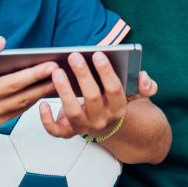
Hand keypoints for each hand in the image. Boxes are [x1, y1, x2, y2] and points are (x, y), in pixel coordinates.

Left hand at [39, 52, 157, 137]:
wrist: (108, 126)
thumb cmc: (114, 101)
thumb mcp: (134, 93)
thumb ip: (144, 85)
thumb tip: (145, 78)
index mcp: (118, 107)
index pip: (115, 90)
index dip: (107, 72)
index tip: (98, 54)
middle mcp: (102, 119)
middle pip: (92, 98)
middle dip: (83, 76)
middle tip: (74, 56)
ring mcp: (84, 126)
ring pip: (73, 112)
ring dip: (64, 92)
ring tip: (57, 72)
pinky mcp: (68, 132)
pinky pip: (55, 131)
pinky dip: (46, 120)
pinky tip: (42, 103)